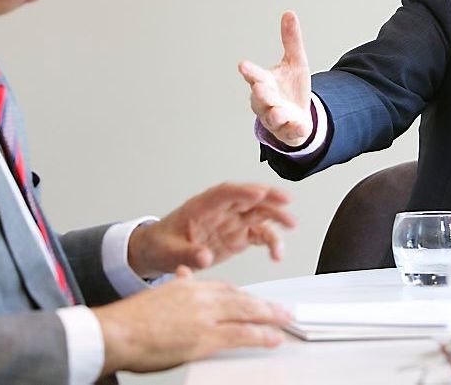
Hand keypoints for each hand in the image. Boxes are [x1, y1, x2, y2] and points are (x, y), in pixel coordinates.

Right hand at [94, 266, 290, 374]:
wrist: (116, 332)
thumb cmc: (129, 321)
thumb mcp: (158, 295)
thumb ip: (176, 285)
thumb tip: (185, 276)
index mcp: (188, 285)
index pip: (224, 287)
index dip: (243, 295)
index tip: (253, 300)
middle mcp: (200, 296)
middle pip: (241, 297)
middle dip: (264, 304)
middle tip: (281, 309)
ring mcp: (205, 316)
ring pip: (247, 312)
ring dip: (270, 316)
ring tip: (284, 321)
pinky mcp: (206, 337)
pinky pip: (242, 334)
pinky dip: (262, 335)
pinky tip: (273, 337)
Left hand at [128, 183, 295, 276]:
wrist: (160, 252)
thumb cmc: (161, 244)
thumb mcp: (169, 251)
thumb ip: (187, 254)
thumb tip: (204, 257)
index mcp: (202, 206)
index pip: (224, 193)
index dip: (242, 191)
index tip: (258, 192)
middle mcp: (221, 211)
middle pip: (248, 198)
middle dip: (268, 197)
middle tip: (286, 201)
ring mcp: (232, 222)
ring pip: (259, 214)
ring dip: (276, 217)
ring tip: (291, 226)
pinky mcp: (238, 237)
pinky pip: (259, 235)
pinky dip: (270, 242)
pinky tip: (276, 253)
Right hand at [238, 11, 312, 146]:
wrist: (298, 116)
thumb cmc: (290, 88)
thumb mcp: (295, 62)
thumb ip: (291, 40)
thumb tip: (289, 13)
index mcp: (264, 82)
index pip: (254, 76)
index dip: (249, 71)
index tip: (243, 65)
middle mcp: (266, 101)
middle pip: (259, 97)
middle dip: (260, 93)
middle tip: (259, 86)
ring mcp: (276, 118)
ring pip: (272, 117)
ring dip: (275, 114)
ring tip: (278, 110)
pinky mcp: (288, 131)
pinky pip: (290, 131)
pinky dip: (295, 129)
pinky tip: (301, 126)